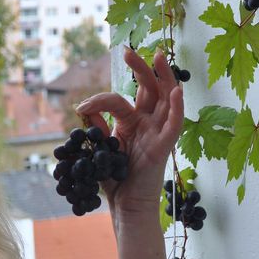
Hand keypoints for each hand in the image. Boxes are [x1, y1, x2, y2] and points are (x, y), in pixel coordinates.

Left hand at [75, 48, 184, 217]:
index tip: (80, 107)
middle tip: (128, 51)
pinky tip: (177, 90)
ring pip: (166, 98)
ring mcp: (157, 133)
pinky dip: (178, 107)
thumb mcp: (100, 151)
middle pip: (149, 89)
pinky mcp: (164, 147)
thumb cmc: (116, 181)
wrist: (126, 206)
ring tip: (158, 56)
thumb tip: (85, 110)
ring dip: (163, 76)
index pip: (118, 101)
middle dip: (140, 68)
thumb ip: (96, 130)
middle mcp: (147, 124)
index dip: (99, 100)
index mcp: (131, 123)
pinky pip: (175, 124)